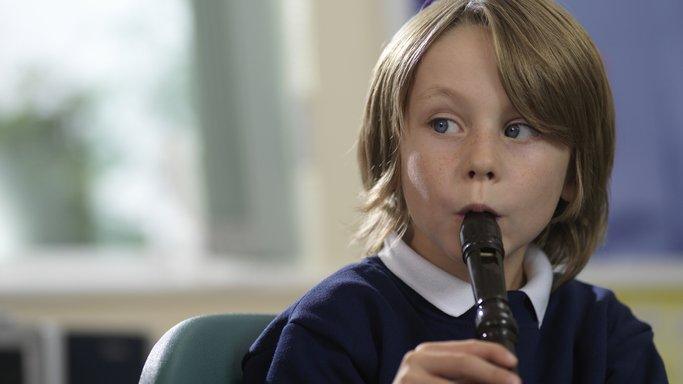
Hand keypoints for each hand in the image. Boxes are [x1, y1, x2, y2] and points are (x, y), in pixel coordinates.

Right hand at [392, 339, 520, 383]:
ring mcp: (409, 378)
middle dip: (493, 373)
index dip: (493, 352)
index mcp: (428, 352)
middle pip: (464, 361)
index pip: (467, 347)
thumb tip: (503, 375)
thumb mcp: (444, 379)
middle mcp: (416, 359)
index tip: (513, 362)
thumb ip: (466, 375)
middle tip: (515, 382)